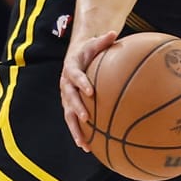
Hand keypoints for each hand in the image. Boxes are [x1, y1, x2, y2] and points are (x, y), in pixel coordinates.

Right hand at [61, 31, 118, 149]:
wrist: (75, 57)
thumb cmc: (88, 51)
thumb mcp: (94, 44)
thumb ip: (103, 40)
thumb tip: (114, 33)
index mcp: (71, 68)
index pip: (75, 76)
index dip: (81, 83)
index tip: (90, 91)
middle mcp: (65, 84)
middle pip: (69, 98)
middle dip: (77, 108)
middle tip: (87, 117)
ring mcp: (66, 97)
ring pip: (69, 115)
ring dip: (75, 129)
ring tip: (83, 143)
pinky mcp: (69, 107)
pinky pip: (73, 122)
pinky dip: (79, 134)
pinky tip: (87, 148)